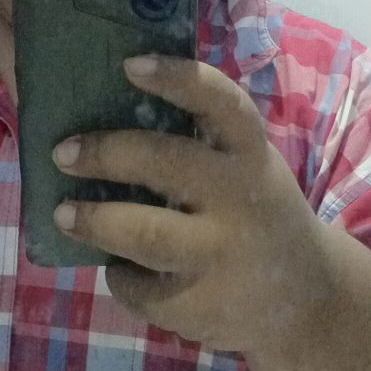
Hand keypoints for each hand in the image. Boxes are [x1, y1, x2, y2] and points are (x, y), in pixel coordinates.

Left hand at [51, 55, 333, 352]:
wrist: (307, 299)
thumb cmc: (254, 215)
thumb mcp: (245, 172)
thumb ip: (198, 147)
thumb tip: (101, 120)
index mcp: (250, 154)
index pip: (221, 104)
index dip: (177, 79)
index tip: (130, 65)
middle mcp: (242, 199)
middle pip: (166, 164)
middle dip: (106, 154)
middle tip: (63, 153)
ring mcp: (224, 256)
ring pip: (144, 233)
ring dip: (95, 221)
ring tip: (63, 214)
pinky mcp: (203, 305)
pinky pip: (141, 286)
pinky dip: (121, 275)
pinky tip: (124, 269)